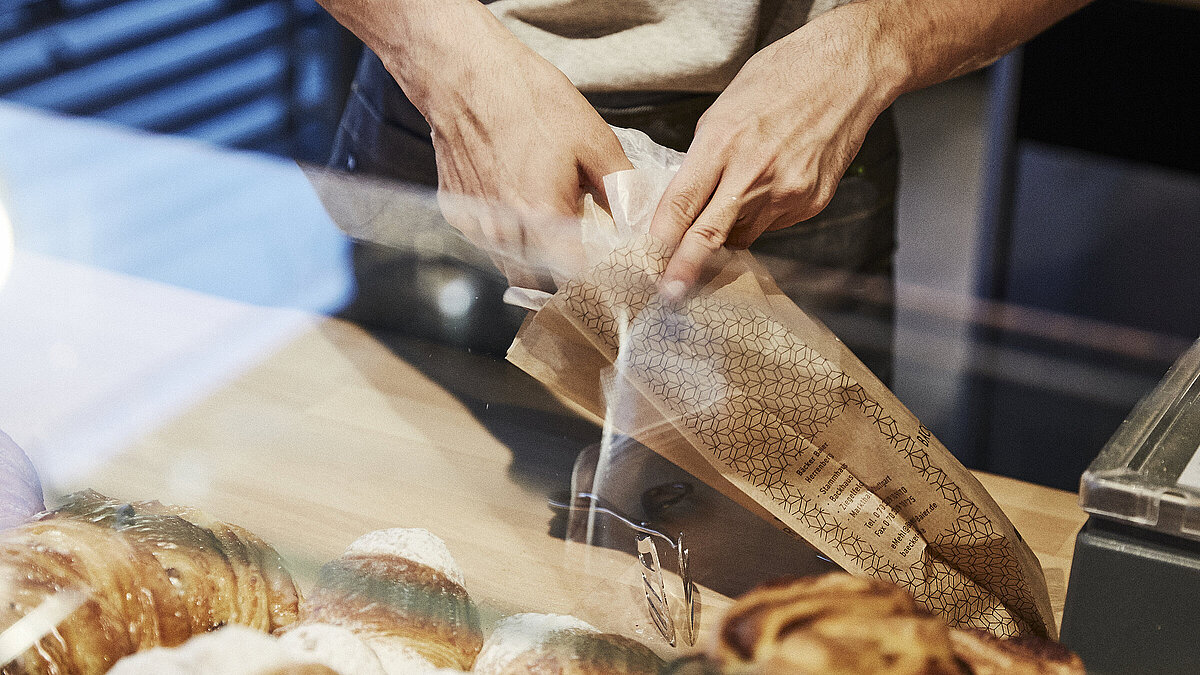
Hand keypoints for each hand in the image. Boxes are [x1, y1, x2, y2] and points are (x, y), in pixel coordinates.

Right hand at [392, 12, 631, 289]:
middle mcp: (505, 232)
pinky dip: (510, 238)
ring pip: (512, 268)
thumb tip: (639, 222)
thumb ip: (620, 190)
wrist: (465, 75)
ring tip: (556, 233)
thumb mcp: (594, 140)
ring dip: (537, 262)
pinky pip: (490, 243)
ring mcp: (477, 226)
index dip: (598, 281)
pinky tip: (522, 209)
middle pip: (542, 283)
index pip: (576, 277)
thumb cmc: (529, 100)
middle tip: (587, 258)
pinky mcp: (458, 214)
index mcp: (543, 218)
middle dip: (566, 278)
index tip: (613, 275)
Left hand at [648, 7, 900, 297]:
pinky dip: (760, 218)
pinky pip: (773, 225)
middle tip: (669, 294)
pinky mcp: (811, 202)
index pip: (681, 206)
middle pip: (709, 237)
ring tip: (717, 230)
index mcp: (724, 143)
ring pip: (742, 236)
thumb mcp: (724, 109)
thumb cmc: (782, 77)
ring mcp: (788, 193)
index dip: (660, 242)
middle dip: (685, 270)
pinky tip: (766, 191)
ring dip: (724, 241)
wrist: (848, 71)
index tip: (647, 265)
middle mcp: (755, 174)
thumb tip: (684, 200)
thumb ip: (702, 158)